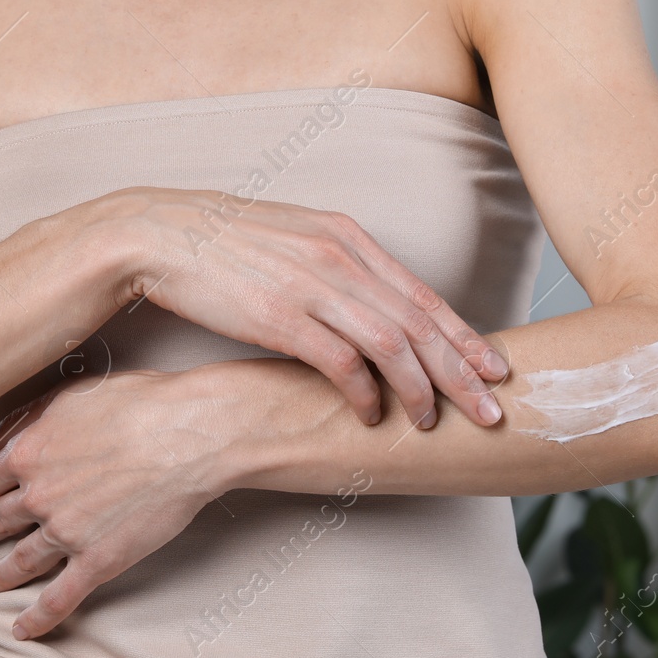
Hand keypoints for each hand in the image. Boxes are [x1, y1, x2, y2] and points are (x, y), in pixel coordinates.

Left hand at [0, 368, 230, 639]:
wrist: (188, 435)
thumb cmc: (139, 405)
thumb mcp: (69, 396)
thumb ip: (20, 418)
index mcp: (29, 454)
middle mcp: (39, 496)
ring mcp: (66, 532)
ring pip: (19, 562)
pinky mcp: (98, 560)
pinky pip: (59, 598)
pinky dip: (37, 618)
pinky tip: (23, 628)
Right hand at [100, 187, 507, 428]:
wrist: (161, 233)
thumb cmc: (227, 242)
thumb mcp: (296, 238)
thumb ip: (339, 263)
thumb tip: (374, 302)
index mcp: (348, 236)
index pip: (424, 294)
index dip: (465, 337)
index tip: (495, 368)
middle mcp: (339, 256)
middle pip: (420, 323)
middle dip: (463, 372)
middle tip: (493, 410)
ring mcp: (311, 285)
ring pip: (392, 345)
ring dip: (420, 390)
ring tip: (432, 423)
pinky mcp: (278, 316)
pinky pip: (340, 363)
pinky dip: (365, 394)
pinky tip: (372, 416)